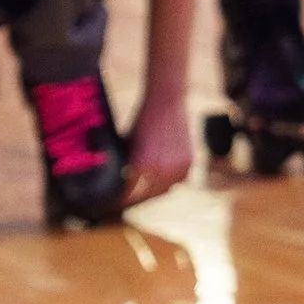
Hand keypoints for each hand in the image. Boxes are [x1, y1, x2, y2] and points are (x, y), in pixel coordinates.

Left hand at [121, 92, 192, 208]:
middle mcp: (162, 170)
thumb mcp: (128, 145)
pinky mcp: (188, 163)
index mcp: (142, 166)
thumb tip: (120, 182)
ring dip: (154, 191)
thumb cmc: (142, 120)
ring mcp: (178, 168)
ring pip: (164, 190)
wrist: (166, 102)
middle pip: (147, 195)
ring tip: (143, 189)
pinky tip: (160, 177)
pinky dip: (169, 181)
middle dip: (137, 197)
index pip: (129, 194)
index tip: (115, 201)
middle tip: (128, 198)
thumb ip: (126, 166)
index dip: (121, 199)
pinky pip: (178, 180)